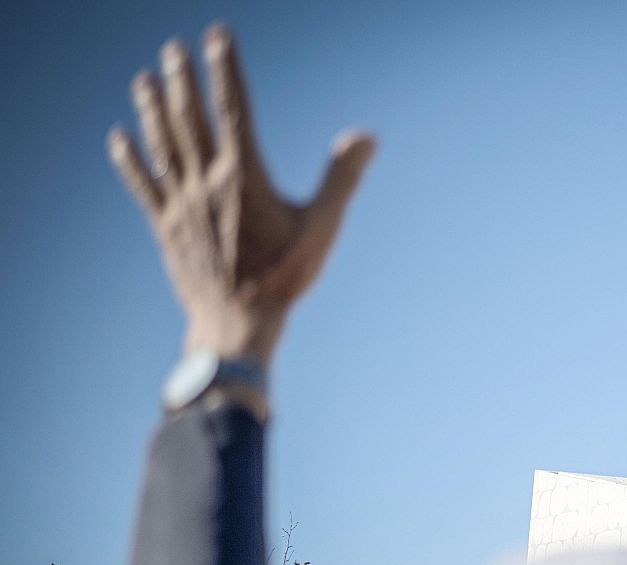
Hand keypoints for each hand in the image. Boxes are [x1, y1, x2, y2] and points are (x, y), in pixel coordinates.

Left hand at [108, 24, 375, 366]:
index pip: (233, 108)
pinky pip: (143, 184)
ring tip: (144, 78)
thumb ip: (342, 178)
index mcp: (245, 177)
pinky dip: (130, 159)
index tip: (217, 37)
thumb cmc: (285, 278)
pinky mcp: (166, 225)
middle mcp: (207, 182)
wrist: (237, 324)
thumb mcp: (323, 228)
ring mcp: (181, 203)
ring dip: (151, 108)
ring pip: (162, 144)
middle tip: (174, 49)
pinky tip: (119, 138)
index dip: (224, 69)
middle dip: (181, 79)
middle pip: (189, 118)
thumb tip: (366, 137)